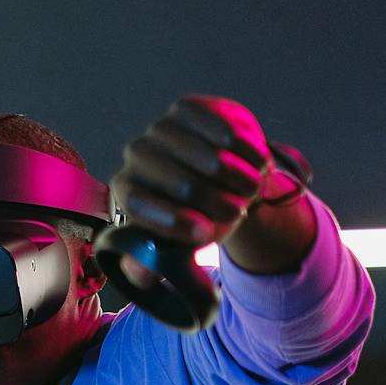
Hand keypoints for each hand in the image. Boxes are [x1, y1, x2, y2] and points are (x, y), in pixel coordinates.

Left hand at [110, 94, 283, 250]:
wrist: (219, 178)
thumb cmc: (195, 215)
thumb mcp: (176, 244)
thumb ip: (153, 264)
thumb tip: (139, 275)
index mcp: (126, 190)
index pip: (142, 204)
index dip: (175, 222)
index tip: (206, 236)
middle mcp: (136, 155)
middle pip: (179, 182)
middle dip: (214, 203)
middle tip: (239, 213)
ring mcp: (160, 129)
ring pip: (204, 155)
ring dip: (235, 177)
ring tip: (252, 190)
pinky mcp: (187, 109)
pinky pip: (220, 127)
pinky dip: (244, 149)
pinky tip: (258, 161)